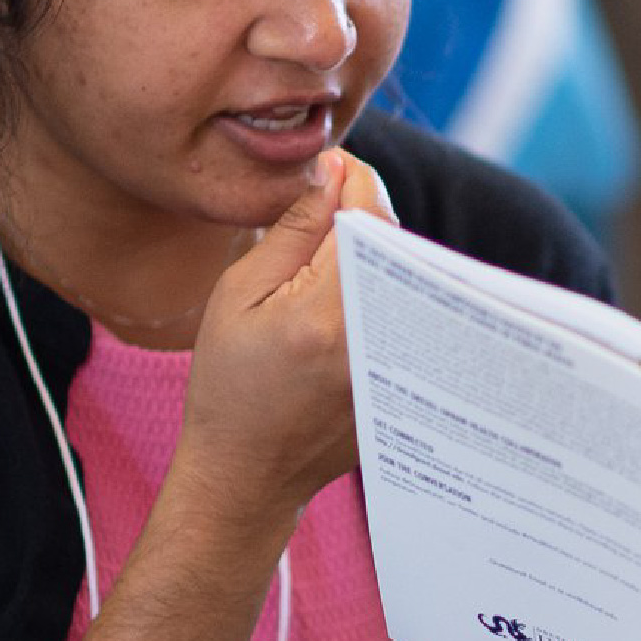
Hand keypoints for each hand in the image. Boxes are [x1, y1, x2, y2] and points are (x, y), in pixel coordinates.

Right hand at [174, 151, 395, 522]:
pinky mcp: (410, 377)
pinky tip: (353, 289)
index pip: (366, 212)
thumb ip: (292, 229)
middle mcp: (378, 337)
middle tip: (326, 200)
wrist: (247, 475)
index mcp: (329, 312)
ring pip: (408, 272)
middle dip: (367, 207)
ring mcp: (400, 361)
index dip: (351, 175)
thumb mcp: (241, 294)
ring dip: (380, 248)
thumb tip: (332, 171)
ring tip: (334, 248)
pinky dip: (388, 285)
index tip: (328, 166)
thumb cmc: (229, 384)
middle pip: (397, 239)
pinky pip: (411, 308)